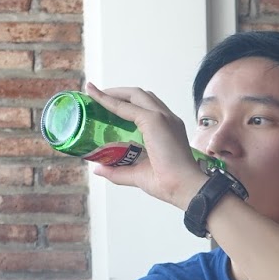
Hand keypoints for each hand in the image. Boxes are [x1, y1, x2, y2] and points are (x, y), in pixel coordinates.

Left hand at [82, 82, 208, 210]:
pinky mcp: (154, 120)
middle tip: (99, 96)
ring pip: (135, 94)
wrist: (182, 187)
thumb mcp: (137, 174)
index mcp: (168, 129)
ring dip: (115, 92)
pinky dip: (110, 101)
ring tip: (96, 94)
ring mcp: (162, 117)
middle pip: (141, 95)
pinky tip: (98, 99)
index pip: (146, 108)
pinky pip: (127, 106)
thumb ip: (117, 171)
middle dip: (119, 92)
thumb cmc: (168, 183)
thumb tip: (98, 169)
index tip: (109, 102)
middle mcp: (167, 119)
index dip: (128, 103)